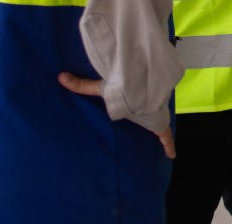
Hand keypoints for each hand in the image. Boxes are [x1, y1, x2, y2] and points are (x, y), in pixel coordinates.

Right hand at [58, 72, 175, 158]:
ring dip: (160, 131)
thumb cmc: (126, 91)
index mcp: (134, 102)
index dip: (135, 106)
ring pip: (159, 126)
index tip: (135, 109)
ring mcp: (156, 119)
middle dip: (150, 119)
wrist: (146, 94)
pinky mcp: (161, 127)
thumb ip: (82, 85)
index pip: (135, 104)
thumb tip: (60, 76)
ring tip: (160, 141)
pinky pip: (166, 139)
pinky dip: (169, 146)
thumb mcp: (101, 89)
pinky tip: (171, 155)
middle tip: (148, 125)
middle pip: (149, 115)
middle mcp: (147, 110)